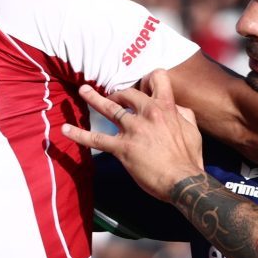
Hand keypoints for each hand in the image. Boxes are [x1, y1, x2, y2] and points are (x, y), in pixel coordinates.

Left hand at [62, 70, 203, 199]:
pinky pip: (96, 138)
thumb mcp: (192, 130)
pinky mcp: (122, 147)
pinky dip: (79, 134)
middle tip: (111, 97)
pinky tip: (65, 130)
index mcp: (166, 107)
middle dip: (118, 94)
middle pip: (128, 94)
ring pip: (109, 109)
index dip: (149, 78)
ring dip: (94, 98)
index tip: (142, 82)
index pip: (157, 79)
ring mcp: (133, 129)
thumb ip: (183, 114)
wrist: (184, 180)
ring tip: (82, 91)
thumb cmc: (190, 158)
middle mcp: (148, 113)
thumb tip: (176, 107)